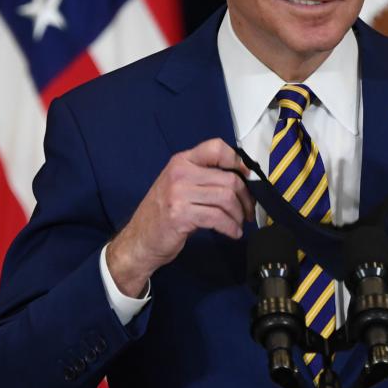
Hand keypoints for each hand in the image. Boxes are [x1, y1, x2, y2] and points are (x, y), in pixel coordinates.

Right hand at [106, 138, 253, 296]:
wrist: (139, 240)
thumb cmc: (163, 213)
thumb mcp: (180, 186)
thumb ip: (204, 178)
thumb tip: (241, 179)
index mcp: (182, 161)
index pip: (217, 147)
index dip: (238, 161)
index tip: (247, 176)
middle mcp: (180, 173)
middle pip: (229, 178)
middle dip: (246, 197)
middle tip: (248, 210)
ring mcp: (179, 194)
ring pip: (226, 198)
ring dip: (239, 214)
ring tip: (239, 223)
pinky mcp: (181, 215)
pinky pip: (218, 218)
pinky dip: (230, 227)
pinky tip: (232, 232)